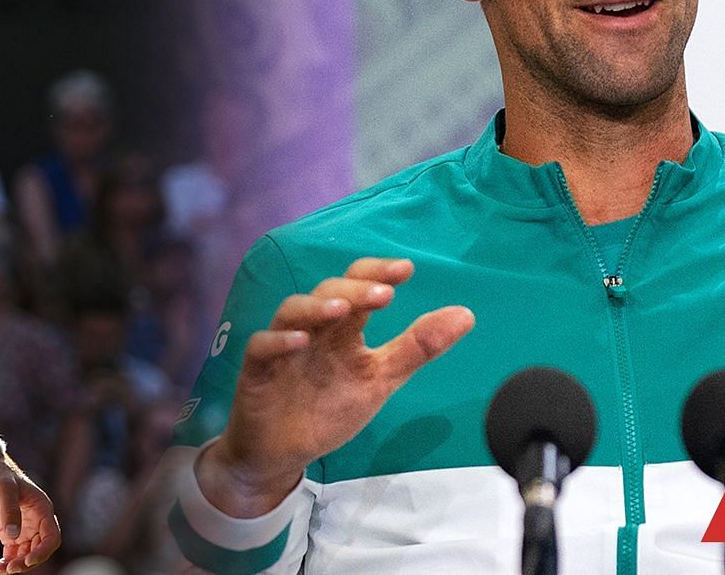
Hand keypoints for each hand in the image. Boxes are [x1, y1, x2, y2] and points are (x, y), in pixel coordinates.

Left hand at [0, 449, 59, 572]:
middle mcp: (37, 522)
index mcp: (42, 509)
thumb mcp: (3, 489)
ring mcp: (24, 529)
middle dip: (26, 563)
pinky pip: (13, 554)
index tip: (27, 561)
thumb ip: (9, 511)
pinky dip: (5, 563)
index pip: (52, 538)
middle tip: (8, 569)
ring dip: (15, 566)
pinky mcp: (10, 534)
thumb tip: (13, 536)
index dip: (43, 552)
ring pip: (26, 556)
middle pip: (39, 551)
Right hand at [200, 258, 474, 515]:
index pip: (358, 286)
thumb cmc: (328, 409)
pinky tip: (300, 341)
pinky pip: (262, 346)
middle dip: (355, 288)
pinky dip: (279, 340)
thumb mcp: (380, 380)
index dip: (377, 273)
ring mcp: (283, 347)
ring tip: (344, 309)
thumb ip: (418, 348)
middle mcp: (313, 329)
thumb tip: (467, 314)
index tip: (407, 269)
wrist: (284, 454)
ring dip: (316, 305)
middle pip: (329, 292)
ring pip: (292, 310)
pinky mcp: (257, 371)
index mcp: (342, 329)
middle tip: (385, 293)